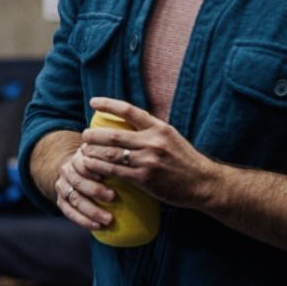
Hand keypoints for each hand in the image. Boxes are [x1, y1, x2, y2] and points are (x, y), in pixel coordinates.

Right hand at [53, 136, 116, 231]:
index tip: (106, 176)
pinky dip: (82, 220)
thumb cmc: (100, 163)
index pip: (84, 161)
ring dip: (91, 210)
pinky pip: (69, 212)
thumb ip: (116, 154)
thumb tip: (137, 155)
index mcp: (79, 156)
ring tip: (108, 219)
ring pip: (74, 198)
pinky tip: (97, 226)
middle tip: (113, 197)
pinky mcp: (61, 201)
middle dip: (95, 190)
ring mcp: (63, 185)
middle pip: (78, 180)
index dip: (93, 169)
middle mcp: (68, 169)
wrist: (75, 170)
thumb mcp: (105, 155)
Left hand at [79, 96, 218, 210]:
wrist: (202, 183)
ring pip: (111, 154)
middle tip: (84, 134)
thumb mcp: (170, 137)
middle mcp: (153, 141)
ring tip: (84, 152)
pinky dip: (100, 168)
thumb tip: (127, 123)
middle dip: (94, 134)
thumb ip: (151, 130)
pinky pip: (116, 171)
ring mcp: (148, 160)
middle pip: (114, 134)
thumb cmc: (185, 160)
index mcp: (159, 127)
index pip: (128, 110)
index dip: (108, 104)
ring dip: (93, 152)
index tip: (93, 102)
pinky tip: (92, 167)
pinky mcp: (145, 178)